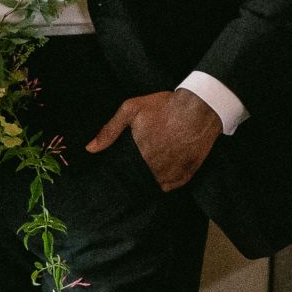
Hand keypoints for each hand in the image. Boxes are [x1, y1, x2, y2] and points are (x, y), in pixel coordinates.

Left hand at [87, 88, 220, 192]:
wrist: (200, 106)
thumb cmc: (165, 106)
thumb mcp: (131, 110)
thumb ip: (110, 130)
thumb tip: (90, 148)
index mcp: (140, 155)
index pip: (124, 174)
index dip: (122, 172)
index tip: (121, 168)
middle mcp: (156, 168)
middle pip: (139, 180)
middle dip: (135, 176)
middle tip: (137, 165)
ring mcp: (173, 172)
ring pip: (155, 184)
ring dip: (151, 179)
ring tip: (149, 167)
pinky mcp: (188, 173)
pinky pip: (172, 186)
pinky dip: (167, 181)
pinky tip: (163, 170)